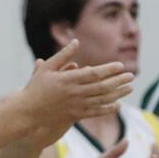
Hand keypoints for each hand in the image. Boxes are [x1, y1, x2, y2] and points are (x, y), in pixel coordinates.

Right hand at [14, 39, 133, 142]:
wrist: (27, 112)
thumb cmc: (35, 87)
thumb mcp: (46, 67)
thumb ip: (63, 55)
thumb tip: (76, 42)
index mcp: (68, 79)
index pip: (94, 73)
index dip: (109, 70)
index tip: (121, 66)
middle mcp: (74, 93)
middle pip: (102, 87)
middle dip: (119, 81)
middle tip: (131, 76)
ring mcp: (76, 106)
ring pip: (102, 100)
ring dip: (118, 94)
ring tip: (129, 88)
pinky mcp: (75, 116)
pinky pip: (95, 112)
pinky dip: (108, 108)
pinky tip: (118, 104)